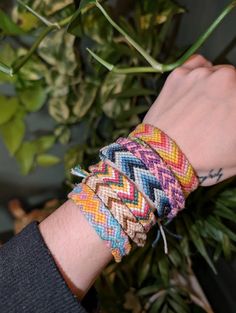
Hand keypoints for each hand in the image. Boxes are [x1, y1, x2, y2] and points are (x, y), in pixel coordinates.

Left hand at [143, 54, 235, 185]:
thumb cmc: (204, 162)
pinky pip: (197, 64)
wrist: (162, 158)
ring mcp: (203, 74)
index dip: (232, 108)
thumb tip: (232, 119)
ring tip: (202, 108)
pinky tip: (194, 90)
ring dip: (215, 86)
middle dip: (230, 97)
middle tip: (218, 116)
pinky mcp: (180, 74)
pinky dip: (199, 73)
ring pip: (218, 72)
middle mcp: (228, 79)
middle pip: (235, 81)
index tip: (228, 115)